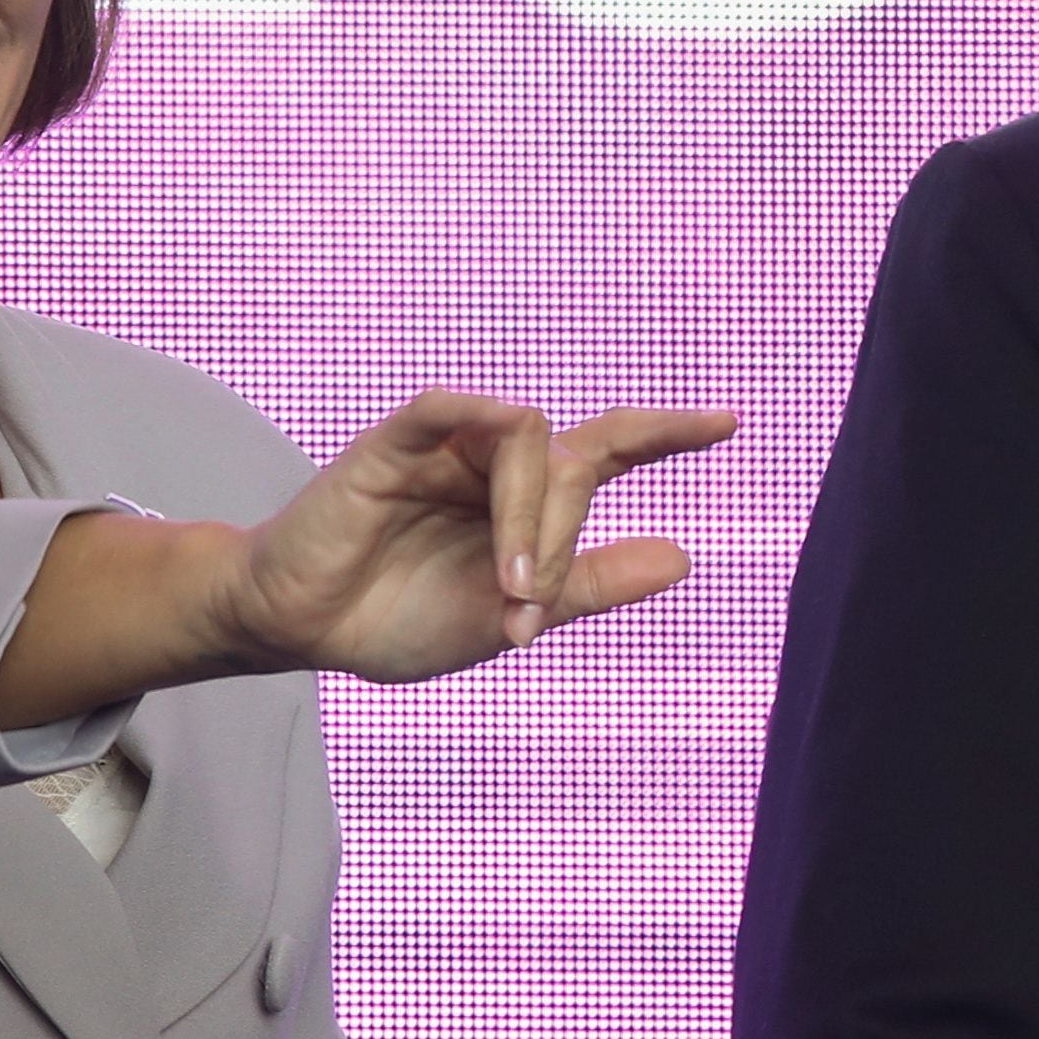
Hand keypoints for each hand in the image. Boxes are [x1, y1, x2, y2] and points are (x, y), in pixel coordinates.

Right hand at [208, 393, 735, 683]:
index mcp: (529, 500)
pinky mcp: (391, 445)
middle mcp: (495, 463)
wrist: (307, 631)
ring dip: (528, 520)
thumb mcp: (514, 616)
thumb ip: (593, 584)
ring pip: (526, 443)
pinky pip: (448, 408)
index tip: (732, 422)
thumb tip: (685, 556)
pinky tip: (502, 441)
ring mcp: (445, 448)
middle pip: (573, 467)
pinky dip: (482, 418)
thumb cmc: (400, 617)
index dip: (668, 432)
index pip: (610, 447)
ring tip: (504, 591)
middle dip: (562, 545)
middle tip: (525, 610)